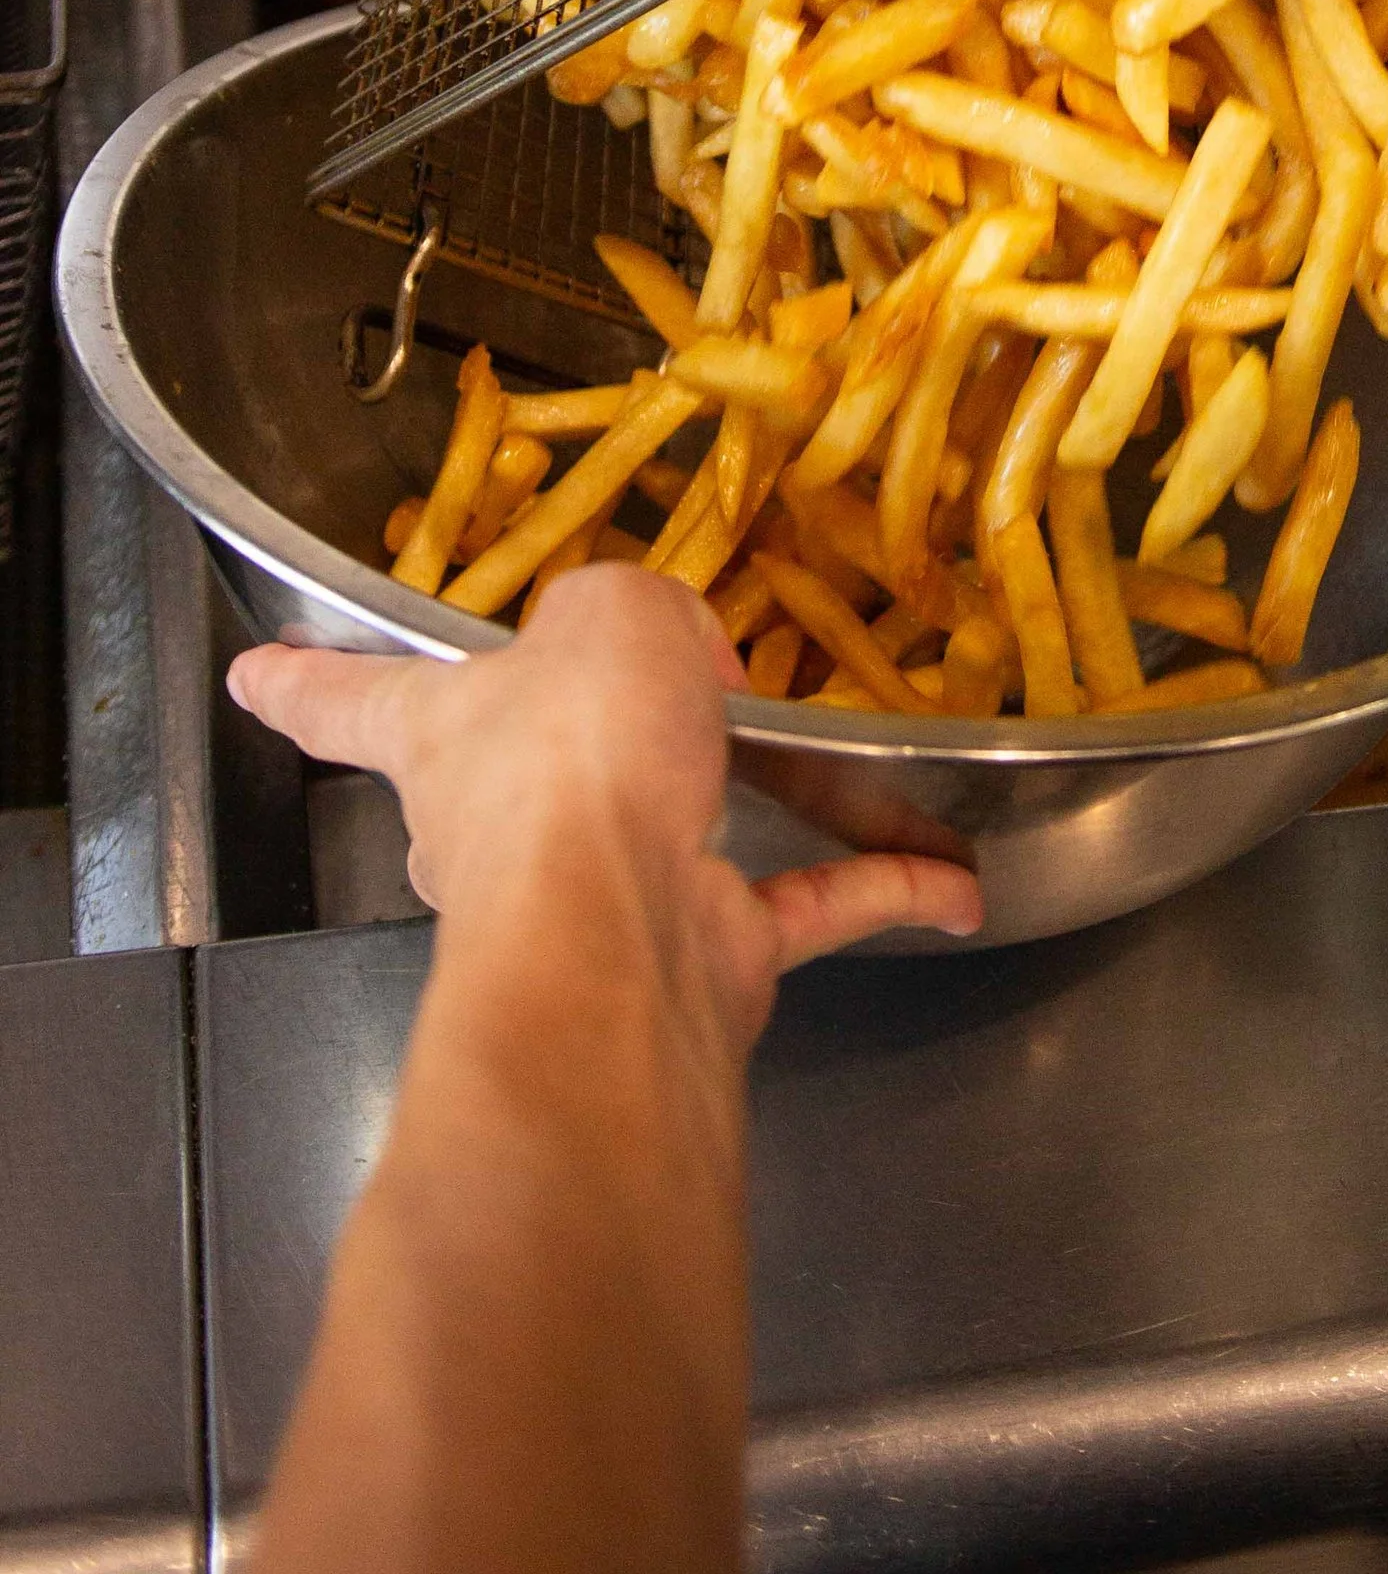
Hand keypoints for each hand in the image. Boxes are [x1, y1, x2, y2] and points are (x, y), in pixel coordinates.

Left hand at [228, 567, 981, 1054]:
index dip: (300, 681)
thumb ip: (636, 614)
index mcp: (446, 733)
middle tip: (675, 698)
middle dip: (582, 747)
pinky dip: (875, 889)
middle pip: (522, 778)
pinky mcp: (701, 960)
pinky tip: (954, 882)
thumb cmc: (575, 758)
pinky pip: (796, 908)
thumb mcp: (606, 616)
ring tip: (850, 773)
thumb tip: (678, 659)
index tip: (246, 675)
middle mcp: (505, 826)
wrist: (621, 934)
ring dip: (755, 812)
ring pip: (673, 842)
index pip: (351, 699)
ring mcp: (603, 903)